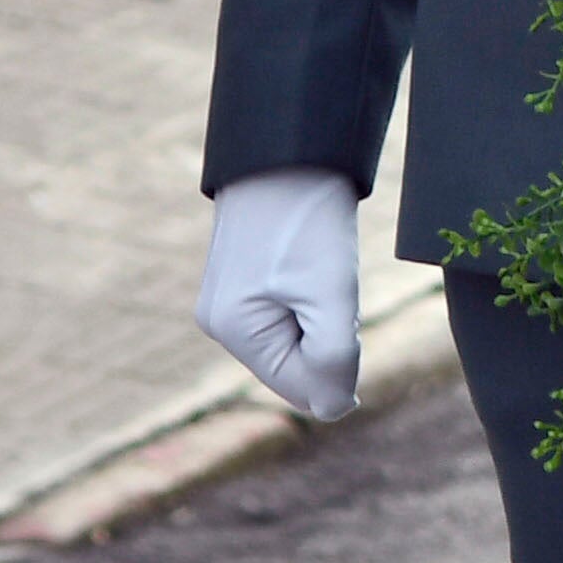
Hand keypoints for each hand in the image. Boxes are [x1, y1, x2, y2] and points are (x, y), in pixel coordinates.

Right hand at [196, 167, 363, 418]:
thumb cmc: (309, 224)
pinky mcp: (243, 280)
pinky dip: (314, 297)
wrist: (292, 151)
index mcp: (232, 331)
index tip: (342, 307)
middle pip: (299, 364)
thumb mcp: (331, 298)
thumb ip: (333, 363)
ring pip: (298, 338)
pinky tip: (313, 262)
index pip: (302, 387)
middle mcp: (219, 321)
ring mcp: (227, 299)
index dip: (341, 361)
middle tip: (330, 283)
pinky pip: (291, 313)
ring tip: (320, 267)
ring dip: (324, 314)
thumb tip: (334, 410)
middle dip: (330, 336)